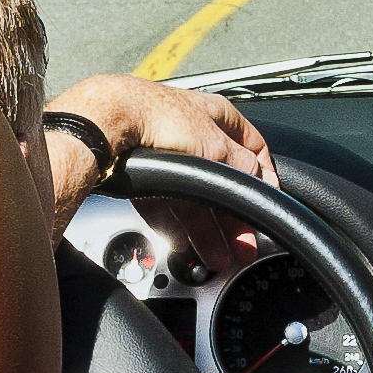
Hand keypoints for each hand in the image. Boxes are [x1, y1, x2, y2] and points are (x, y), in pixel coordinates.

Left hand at [42, 72, 277, 229]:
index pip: (252, 149)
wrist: (104, 123)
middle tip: (242, 245)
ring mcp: (166, 152)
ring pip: (192, 197)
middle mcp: (192, 133)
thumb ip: (245, 169)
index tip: (268, 204)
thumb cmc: (159, 118)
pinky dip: (174, 225)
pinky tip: (181, 243)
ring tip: (216, 256)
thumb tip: (263, 183)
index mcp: (217, 116)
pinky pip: (163, 204)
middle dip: (232, 218)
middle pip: (221, 182)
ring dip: (206, 230)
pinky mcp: (140, 171)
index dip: (263, 178)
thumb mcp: (219, 148)